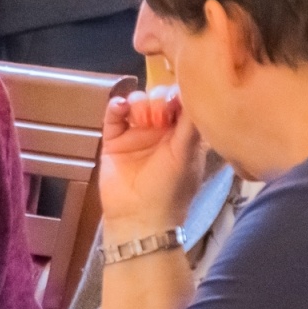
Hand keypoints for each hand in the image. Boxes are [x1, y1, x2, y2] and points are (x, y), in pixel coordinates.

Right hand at [97, 86, 205, 244]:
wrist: (138, 217)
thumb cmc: (170, 189)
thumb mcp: (187, 154)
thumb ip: (190, 123)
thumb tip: (193, 91)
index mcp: (183, 135)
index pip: (183, 103)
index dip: (179, 94)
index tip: (177, 98)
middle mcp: (161, 131)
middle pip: (159, 98)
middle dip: (158, 99)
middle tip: (159, 115)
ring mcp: (136, 134)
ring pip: (137, 103)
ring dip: (140, 102)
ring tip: (142, 117)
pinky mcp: (114, 140)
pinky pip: (113, 115)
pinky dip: (116, 106)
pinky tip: (121, 107)